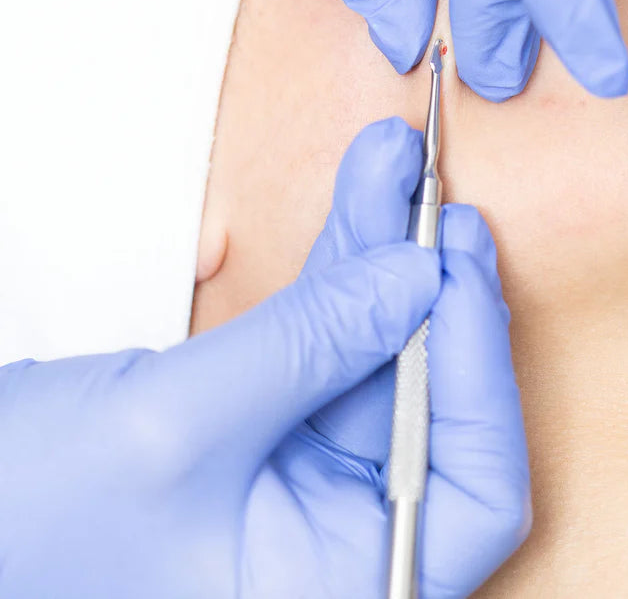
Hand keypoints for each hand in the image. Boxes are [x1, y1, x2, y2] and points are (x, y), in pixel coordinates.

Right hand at [0, 118, 528, 597]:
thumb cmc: (24, 522)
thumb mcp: (173, 427)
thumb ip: (311, 344)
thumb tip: (417, 275)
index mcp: (335, 588)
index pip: (475, 490)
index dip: (481, 374)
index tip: (456, 271)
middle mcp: (334, 543)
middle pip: (433, 404)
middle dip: (432, 290)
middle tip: (437, 202)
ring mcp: (304, 483)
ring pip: (381, 354)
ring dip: (385, 257)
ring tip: (392, 170)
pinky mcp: (271, 428)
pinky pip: (330, 342)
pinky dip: (341, 271)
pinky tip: (360, 203)